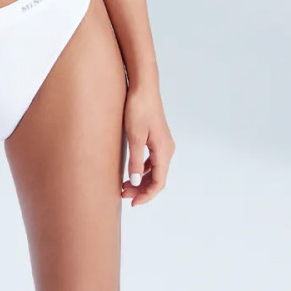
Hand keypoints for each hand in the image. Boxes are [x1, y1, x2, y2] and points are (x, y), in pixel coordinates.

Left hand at [120, 85, 174, 206]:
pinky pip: (153, 160)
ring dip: (142, 180)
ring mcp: (163, 143)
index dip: (146, 196)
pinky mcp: (157, 137)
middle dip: (142, 190)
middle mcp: (167, 149)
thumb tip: (137, 183)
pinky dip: (143, 169)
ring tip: (124, 185)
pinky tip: (132, 171)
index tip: (133, 203)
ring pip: (155, 169)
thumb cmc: (138, 108)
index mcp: (164, 150)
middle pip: (157, 178)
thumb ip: (136, 161)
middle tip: (123, 194)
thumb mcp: (134, 137)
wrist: (143, 87)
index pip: (158, 182)